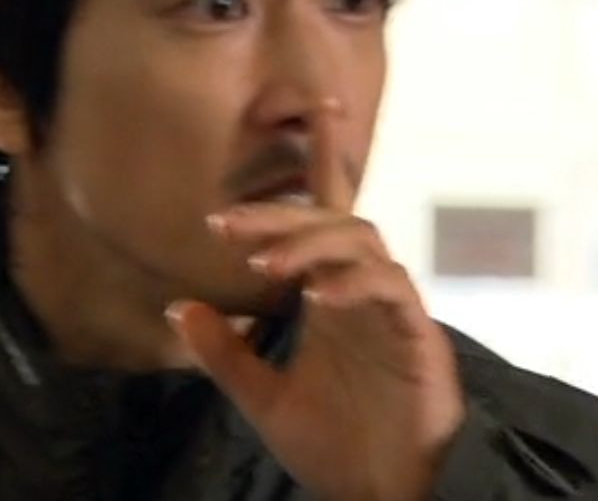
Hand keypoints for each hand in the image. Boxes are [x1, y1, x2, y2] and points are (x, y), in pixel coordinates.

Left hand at [166, 101, 464, 500]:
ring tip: (263, 262)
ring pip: (363, 241)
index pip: (318, 221)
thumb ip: (226, 354)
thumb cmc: (337, 446)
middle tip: (226, 223)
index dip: (311, 169)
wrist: (386, 496)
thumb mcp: (262, 399)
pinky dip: (353, 284)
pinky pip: (391, 290)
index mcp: (327, 298)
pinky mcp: (417, 337)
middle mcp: (359, 293)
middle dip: (280, 212)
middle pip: (333, 220)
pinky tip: (317, 297)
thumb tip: (180, 306)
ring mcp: (390, 311)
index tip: (279, 133)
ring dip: (310, 242)